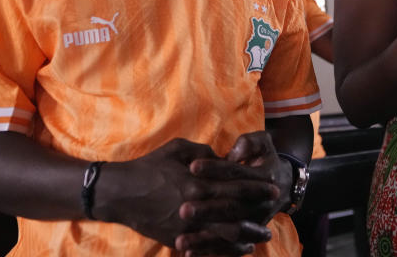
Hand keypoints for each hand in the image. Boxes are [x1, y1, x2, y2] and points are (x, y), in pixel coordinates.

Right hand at [93, 139, 272, 254]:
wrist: (120, 193)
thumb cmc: (148, 166)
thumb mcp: (177, 149)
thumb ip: (203, 153)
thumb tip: (223, 159)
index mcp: (197, 180)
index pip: (235, 184)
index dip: (256, 186)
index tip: (272, 186)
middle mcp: (196, 204)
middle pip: (235, 209)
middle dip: (258, 208)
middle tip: (276, 207)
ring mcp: (188, 225)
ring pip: (226, 233)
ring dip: (248, 234)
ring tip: (264, 235)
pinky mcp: (178, 238)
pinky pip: (209, 247)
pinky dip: (228, 250)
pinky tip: (242, 249)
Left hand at [177, 132, 288, 254]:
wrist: (281, 184)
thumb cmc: (264, 158)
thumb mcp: (262, 143)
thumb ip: (249, 143)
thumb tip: (234, 153)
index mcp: (265, 177)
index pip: (236, 173)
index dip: (215, 169)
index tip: (192, 166)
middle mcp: (262, 203)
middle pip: (231, 207)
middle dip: (206, 210)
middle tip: (182, 209)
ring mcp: (255, 221)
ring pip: (229, 232)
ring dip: (204, 238)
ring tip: (180, 240)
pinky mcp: (248, 236)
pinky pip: (228, 247)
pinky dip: (208, 250)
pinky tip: (187, 252)